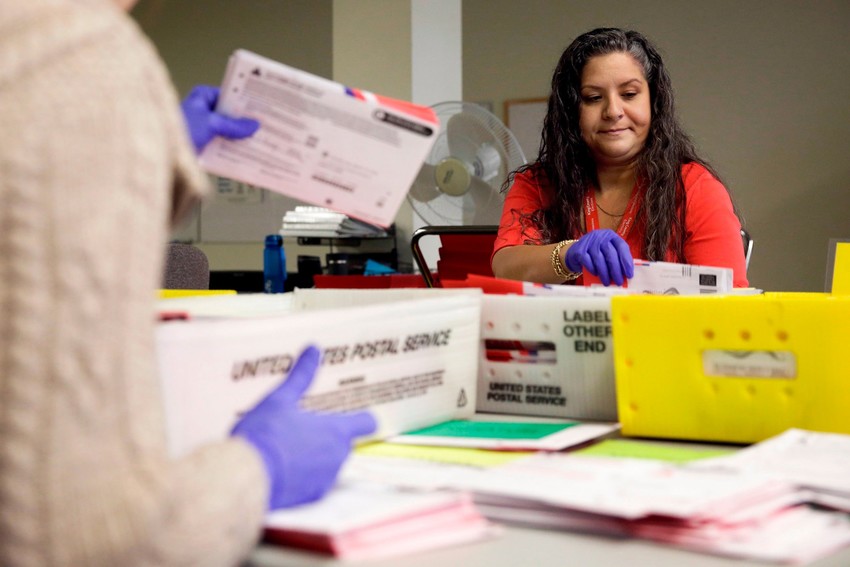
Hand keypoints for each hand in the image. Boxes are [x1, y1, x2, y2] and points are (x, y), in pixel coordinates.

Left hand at [180, 85, 259, 153]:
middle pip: (230, 115)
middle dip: (245, 123)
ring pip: (227, 131)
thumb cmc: (180, 130)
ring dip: (240, 138)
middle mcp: (203, 110)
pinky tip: (246, 156)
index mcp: (202, 96)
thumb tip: (254, 125)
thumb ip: (234, 125)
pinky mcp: (202, 145)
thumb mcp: (211, 124)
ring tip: (260, 142)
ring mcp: (203, 128)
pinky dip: (232, 151)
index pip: (229, 96)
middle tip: (264, 126)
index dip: (245, 103)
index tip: (261, 108)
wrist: (160, 153)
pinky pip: (222, 146)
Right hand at [231, 345, 376, 508]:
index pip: (365, 422)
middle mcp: (337, 456)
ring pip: (328, 464)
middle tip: (306, 428)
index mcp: (335, 430)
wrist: (246, 477)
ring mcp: (325, 480)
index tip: (359, 415)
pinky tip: (282, 469)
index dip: (363, 418)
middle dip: (328, 437)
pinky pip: (313, 483)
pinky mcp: (310, 497)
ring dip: (316, 457)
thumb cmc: (266, 434)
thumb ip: (301, 376)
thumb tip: (314, 349)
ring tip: (289, 447)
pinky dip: (303, 476)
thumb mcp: (280, 399)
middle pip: (343, 443)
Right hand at [565, 229, 633, 285]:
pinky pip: (588, 262)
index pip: (622, 246)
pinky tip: (596, 275)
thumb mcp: (607, 252)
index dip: (626, 261)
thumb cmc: (595, 254)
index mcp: (611, 236)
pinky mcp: (579, 250)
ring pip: (599, 259)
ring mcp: (589, 242)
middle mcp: (600, 236)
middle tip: (619, 282)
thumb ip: (616, 259)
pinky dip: (593, 269)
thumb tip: (625, 275)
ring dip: (604, 273)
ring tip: (607, 282)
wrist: (575, 252)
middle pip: (611, 254)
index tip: (629, 274)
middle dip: (616, 270)